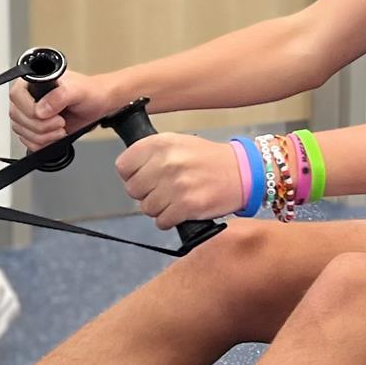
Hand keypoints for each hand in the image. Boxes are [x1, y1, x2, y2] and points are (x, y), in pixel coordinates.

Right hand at [10, 68, 119, 151]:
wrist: (97, 104)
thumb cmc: (89, 92)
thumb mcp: (78, 90)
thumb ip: (59, 96)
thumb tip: (41, 109)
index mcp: (33, 81)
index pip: (16, 96)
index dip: (30, 109)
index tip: (50, 114)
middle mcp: (27, 97)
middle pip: (17, 117)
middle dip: (41, 126)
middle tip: (60, 122)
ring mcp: (29, 114)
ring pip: (22, 131)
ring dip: (44, 136)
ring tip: (61, 128)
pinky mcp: (34, 129)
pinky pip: (28, 141)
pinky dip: (42, 143)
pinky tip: (55, 135)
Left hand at [117, 133, 242, 230]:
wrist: (242, 172)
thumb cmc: (209, 160)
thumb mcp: (178, 143)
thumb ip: (151, 154)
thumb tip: (128, 171)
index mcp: (160, 143)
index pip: (123, 166)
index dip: (132, 175)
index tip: (144, 177)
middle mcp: (166, 162)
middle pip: (133, 190)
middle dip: (146, 193)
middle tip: (164, 190)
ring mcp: (176, 185)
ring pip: (146, 208)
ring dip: (159, 208)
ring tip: (175, 199)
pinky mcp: (186, 206)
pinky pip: (161, 221)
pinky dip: (170, 220)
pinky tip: (181, 209)